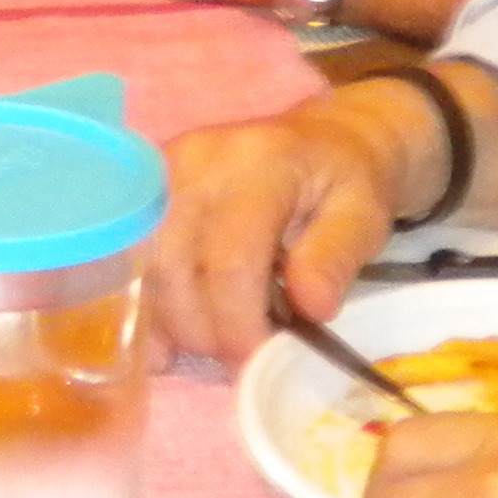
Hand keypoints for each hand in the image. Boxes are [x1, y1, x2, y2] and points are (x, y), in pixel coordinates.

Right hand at [145, 82, 420, 362]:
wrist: (321, 136)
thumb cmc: (344, 181)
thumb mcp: (363, 215)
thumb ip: (336, 258)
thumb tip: (310, 309)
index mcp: (260, 164)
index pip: (231, 259)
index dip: (238, 322)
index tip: (256, 360)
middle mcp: (199, 161)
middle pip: (175, 266)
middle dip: (203, 329)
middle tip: (238, 357)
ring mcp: (165, 171)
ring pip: (146, 267)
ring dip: (175, 321)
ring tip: (215, 340)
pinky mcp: (147, 187)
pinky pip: (133, 258)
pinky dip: (149, 306)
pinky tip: (168, 340)